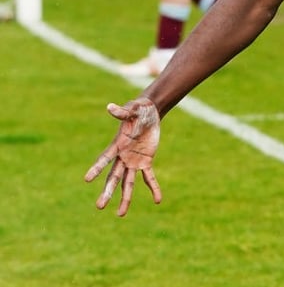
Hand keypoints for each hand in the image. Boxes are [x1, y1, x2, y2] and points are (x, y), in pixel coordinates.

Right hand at [84, 98, 162, 215]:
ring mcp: (133, 161)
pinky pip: (149, 177)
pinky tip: (158, 200)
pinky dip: (153, 188)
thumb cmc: (138, 109)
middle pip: (114, 177)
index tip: (86, 179)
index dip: (97, 168)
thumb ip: (123, 111)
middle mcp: (123, 156)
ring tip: (120, 214)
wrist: (149, 112)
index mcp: (118, 145)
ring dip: (125, 198)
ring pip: (128, 183)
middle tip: (99, 207)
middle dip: (107, 191)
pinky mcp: (146, 161)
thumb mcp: (133, 110)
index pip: (105, 158)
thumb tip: (110, 107)